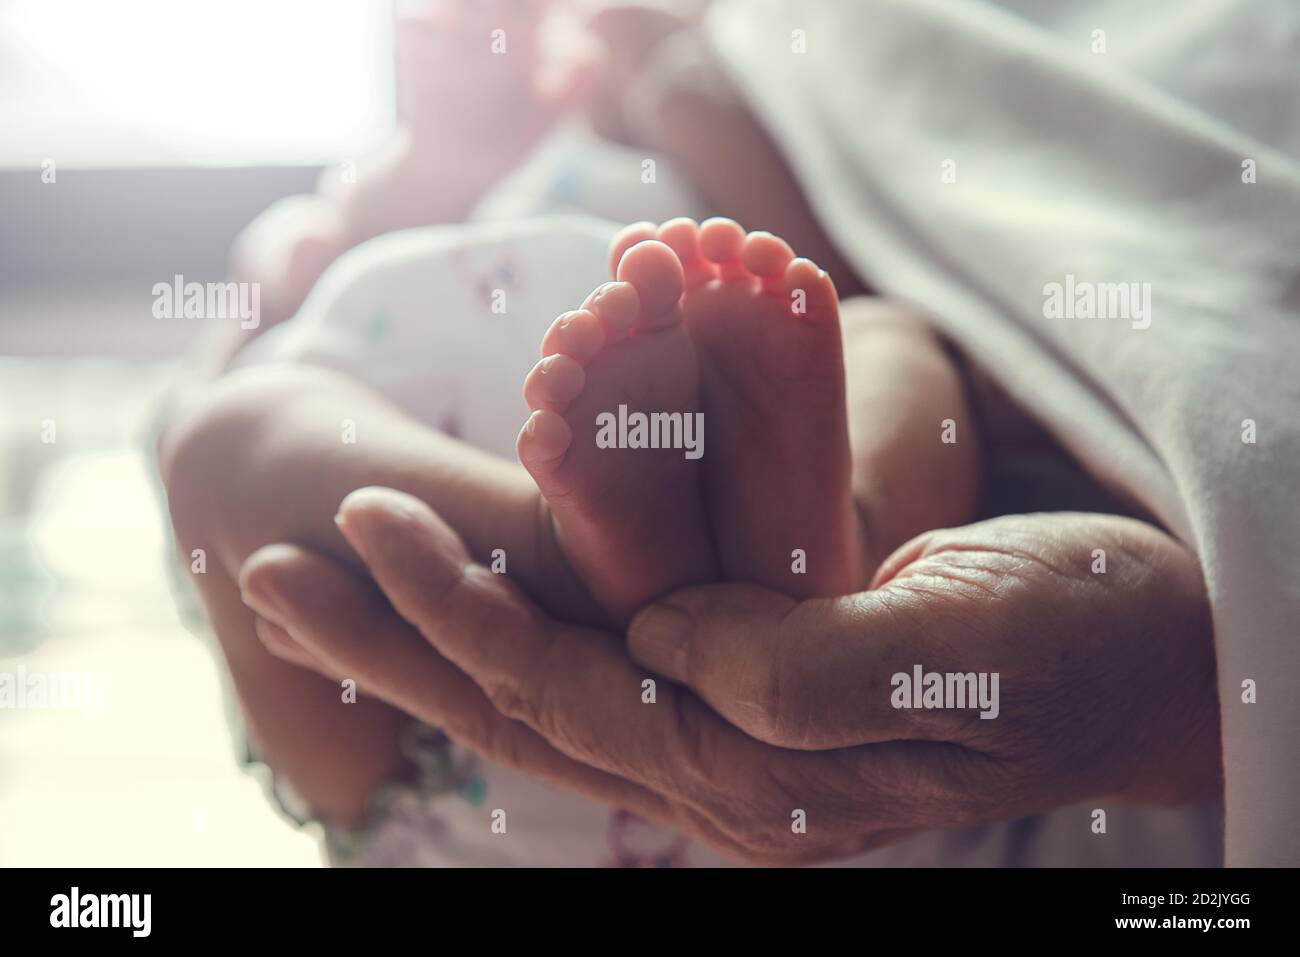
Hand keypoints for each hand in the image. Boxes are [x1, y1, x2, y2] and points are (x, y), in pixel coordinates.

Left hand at [240, 487, 1220, 863]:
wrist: (1143, 650)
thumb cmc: (1079, 636)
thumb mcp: (968, 638)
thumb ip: (812, 659)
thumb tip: (666, 640)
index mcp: (764, 774)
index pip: (569, 699)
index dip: (463, 613)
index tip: (366, 523)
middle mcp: (724, 772)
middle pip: (518, 709)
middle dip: (389, 637)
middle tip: (268, 564)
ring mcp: (729, 736)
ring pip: (541, 691)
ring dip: (425, 631)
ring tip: (319, 574)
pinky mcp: (743, 687)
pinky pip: (598, 665)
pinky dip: (512, 620)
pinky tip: (457, 583)